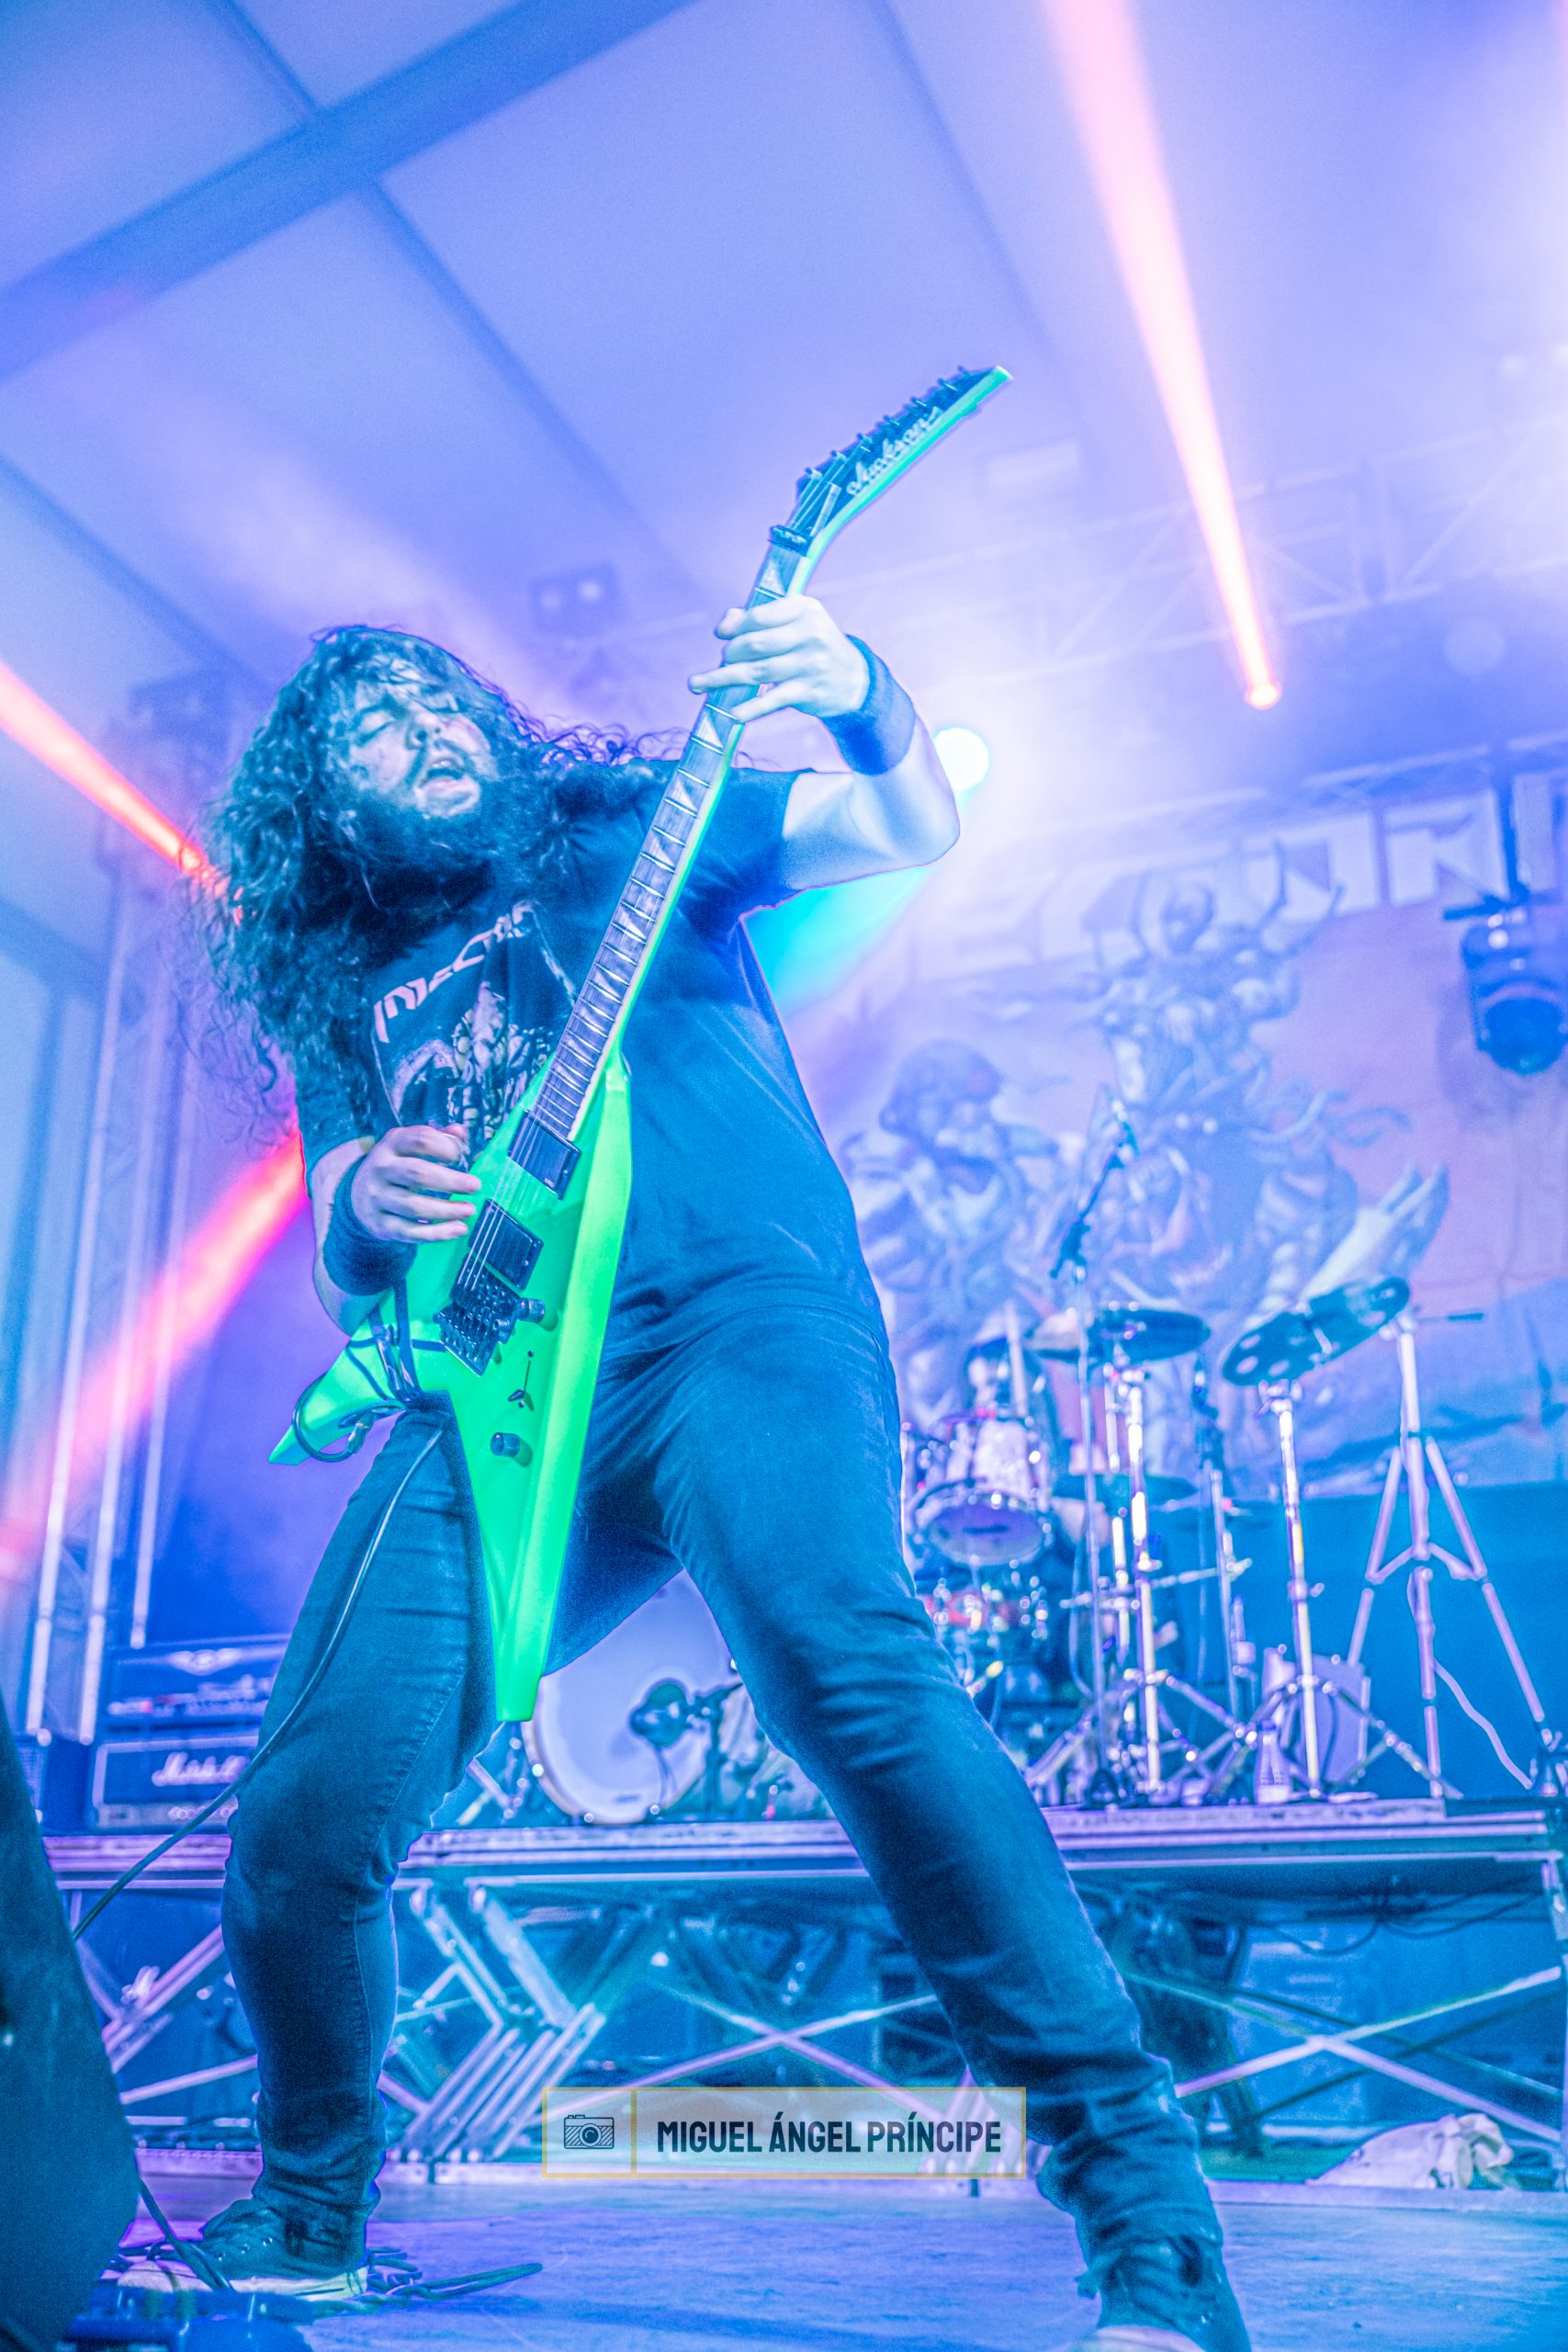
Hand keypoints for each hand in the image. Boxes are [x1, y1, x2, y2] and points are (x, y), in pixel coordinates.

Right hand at [348, 1126, 480, 1242]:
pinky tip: (459, 1229)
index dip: (444, 1146)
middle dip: (450, 1180)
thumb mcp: (410, 1146)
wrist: (358, 1194)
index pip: (419, 1139)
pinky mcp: (380, 1224)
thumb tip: (459, 1132)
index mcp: (392, 1144)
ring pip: (414, 1206)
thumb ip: (437, 1138)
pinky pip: (410, 1231)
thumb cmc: (398, 1166)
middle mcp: (381, 1169)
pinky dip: (437, 1233)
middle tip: (475, 1186)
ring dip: (446, 1210)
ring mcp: (377, 1198)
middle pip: (417, 1173)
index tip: (460, 1155)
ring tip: (469, 1210)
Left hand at [687, 593, 869, 724]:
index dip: (735, 626)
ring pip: (757, 672)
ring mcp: (811, 664)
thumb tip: (725, 624)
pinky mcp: (809, 691)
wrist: (854, 679)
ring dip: (724, 678)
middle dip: (731, 653)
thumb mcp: (797, 623)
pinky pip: (773, 700)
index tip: (721, 635)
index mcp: (805, 609)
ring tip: (699, 684)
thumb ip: (761, 618)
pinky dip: (751, 708)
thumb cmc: (814, 646)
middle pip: (755, 644)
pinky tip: (732, 714)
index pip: (760, 616)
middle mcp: (810, 634)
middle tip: (724, 661)